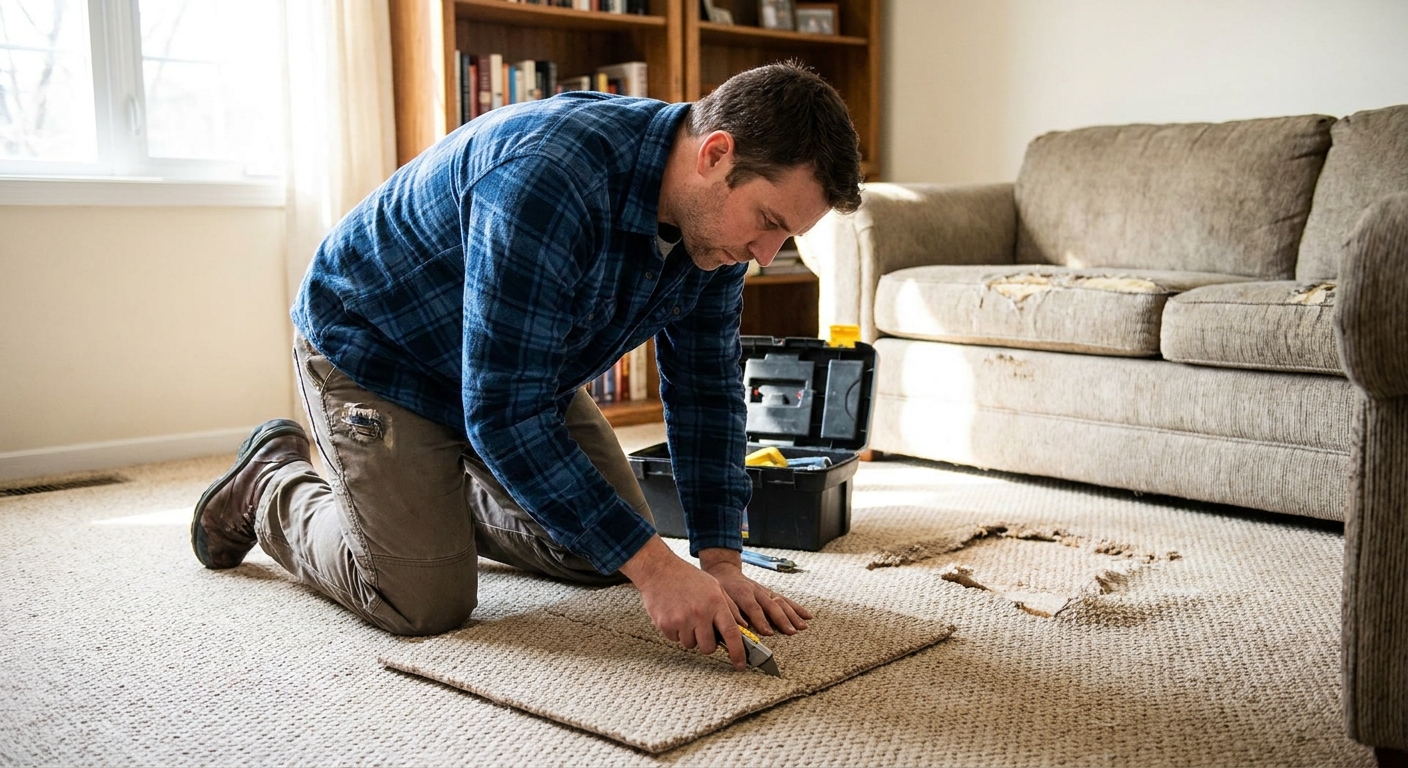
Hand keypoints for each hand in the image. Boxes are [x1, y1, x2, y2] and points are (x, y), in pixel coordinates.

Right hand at [619, 536, 748, 669]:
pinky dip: (676, 632)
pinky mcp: (665, 624)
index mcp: (715, 603)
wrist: (659, 570)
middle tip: (703, 629)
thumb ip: (730, 607)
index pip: (731, 634)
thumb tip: (743, 627)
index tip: (740, 664)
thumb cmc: (688, 577)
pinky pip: (675, 640)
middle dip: (708, 643)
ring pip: (691, 645)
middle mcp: (700, 613)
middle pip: (709, 647)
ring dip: (690, 636)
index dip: (738, 652)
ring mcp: (681, 620)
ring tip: (687, 617)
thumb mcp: (715, 586)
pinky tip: (675, 616)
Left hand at [698, 548, 812, 635]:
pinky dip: (798, 608)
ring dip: (793, 615)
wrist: (725, 572)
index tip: (768, 632)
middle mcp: (757, 591)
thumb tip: (740, 628)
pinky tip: (808, 616)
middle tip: (791, 632)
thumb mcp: (720, 599)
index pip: (753, 607)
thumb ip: (730, 613)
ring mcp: (766, 592)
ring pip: (782, 602)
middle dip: (782, 620)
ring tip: (802, 627)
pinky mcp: (771, 593)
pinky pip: (786, 600)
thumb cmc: (722, 589)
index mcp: (742, 593)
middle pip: (772, 605)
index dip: (761, 620)